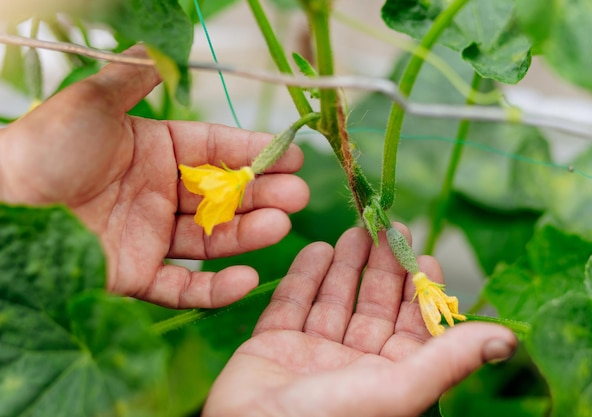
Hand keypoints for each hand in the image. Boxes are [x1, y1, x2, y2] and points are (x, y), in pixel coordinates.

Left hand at [0, 48, 308, 308]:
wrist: (0, 204)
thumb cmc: (44, 147)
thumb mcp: (95, 99)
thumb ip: (138, 74)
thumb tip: (166, 42)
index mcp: (154, 151)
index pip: (216, 151)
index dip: (254, 152)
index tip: (291, 154)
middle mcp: (157, 194)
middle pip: (222, 197)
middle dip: (263, 194)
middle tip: (299, 194)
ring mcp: (148, 237)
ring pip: (211, 239)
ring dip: (249, 234)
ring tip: (282, 225)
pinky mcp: (135, 278)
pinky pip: (183, 286)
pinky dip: (215, 289)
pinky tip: (247, 278)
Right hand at [204, 225, 516, 416]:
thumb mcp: (397, 389)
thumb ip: (447, 359)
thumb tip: (506, 339)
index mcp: (387, 377)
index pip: (410, 325)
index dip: (419, 289)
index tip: (426, 254)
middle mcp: (352, 364)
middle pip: (373, 305)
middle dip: (382, 265)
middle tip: (389, 224)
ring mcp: (311, 354)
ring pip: (334, 299)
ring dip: (346, 264)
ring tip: (357, 229)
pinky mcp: (272, 346)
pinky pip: (291, 304)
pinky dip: (304, 277)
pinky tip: (316, 248)